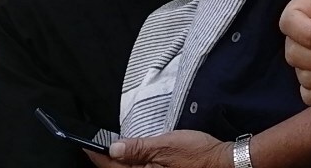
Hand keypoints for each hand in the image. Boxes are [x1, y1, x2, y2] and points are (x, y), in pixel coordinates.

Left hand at [100, 130, 229, 167]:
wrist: (223, 163)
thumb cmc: (199, 154)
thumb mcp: (166, 145)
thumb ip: (138, 148)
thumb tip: (113, 149)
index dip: (98, 156)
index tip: (87, 145)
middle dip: (106, 163)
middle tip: (96, 148)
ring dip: (119, 166)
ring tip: (110, 153)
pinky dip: (132, 167)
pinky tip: (132, 160)